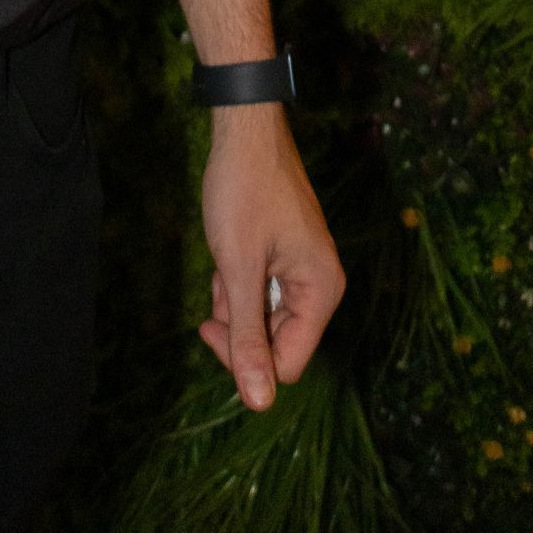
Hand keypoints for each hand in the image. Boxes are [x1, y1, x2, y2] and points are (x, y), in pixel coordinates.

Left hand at [198, 106, 344, 410]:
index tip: (211, 325)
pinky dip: (238, 281)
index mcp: (322, 290)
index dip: (246, 358)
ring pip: (265, 316)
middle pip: (278, 342)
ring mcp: (304, 268)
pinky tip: (226, 254)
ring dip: (235, 301)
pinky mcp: (287, 255)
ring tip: (222, 263)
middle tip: (216, 289)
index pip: (288, 363)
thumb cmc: (242, 191)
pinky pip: (262, 291)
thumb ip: (248, 336)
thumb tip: (259, 404)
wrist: (244, 127)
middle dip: (239, 324)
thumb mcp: (237, 268)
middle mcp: (321, 284)